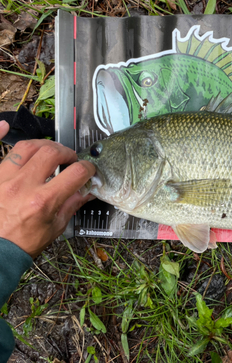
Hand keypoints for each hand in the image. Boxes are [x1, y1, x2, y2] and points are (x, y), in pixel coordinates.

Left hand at [0, 120, 94, 257]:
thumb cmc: (22, 242)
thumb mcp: (55, 227)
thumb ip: (72, 204)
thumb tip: (87, 191)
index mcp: (43, 201)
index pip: (76, 173)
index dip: (87, 169)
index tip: (88, 171)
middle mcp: (23, 186)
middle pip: (52, 153)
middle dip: (66, 153)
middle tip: (70, 160)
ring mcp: (4, 179)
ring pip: (27, 147)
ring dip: (43, 145)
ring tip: (49, 151)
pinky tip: (4, 124)